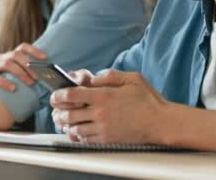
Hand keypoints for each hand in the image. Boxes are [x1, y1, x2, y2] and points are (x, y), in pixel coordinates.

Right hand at [0, 43, 46, 93]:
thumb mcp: (5, 73)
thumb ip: (18, 72)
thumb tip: (39, 77)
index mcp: (6, 56)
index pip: (22, 47)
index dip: (34, 50)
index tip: (46, 58)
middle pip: (16, 55)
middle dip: (29, 66)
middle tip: (39, 77)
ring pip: (7, 64)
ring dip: (21, 73)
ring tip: (30, 83)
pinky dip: (5, 82)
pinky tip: (13, 89)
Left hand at [50, 70, 167, 143]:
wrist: (160, 123)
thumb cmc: (148, 100)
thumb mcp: (132, 78)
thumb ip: (111, 75)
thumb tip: (94, 78)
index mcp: (105, 96)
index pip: (73, 95)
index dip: (59, 95)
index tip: (55, 95)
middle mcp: (101, 113)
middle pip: (70, 113)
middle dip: (59, 111)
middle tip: (56, 109)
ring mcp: (103, 128)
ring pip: (75, 128)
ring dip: (66, 124)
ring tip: (63, 121)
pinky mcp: (107, 139)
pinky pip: (85, 139)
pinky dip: (77, 135)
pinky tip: (77, 131)